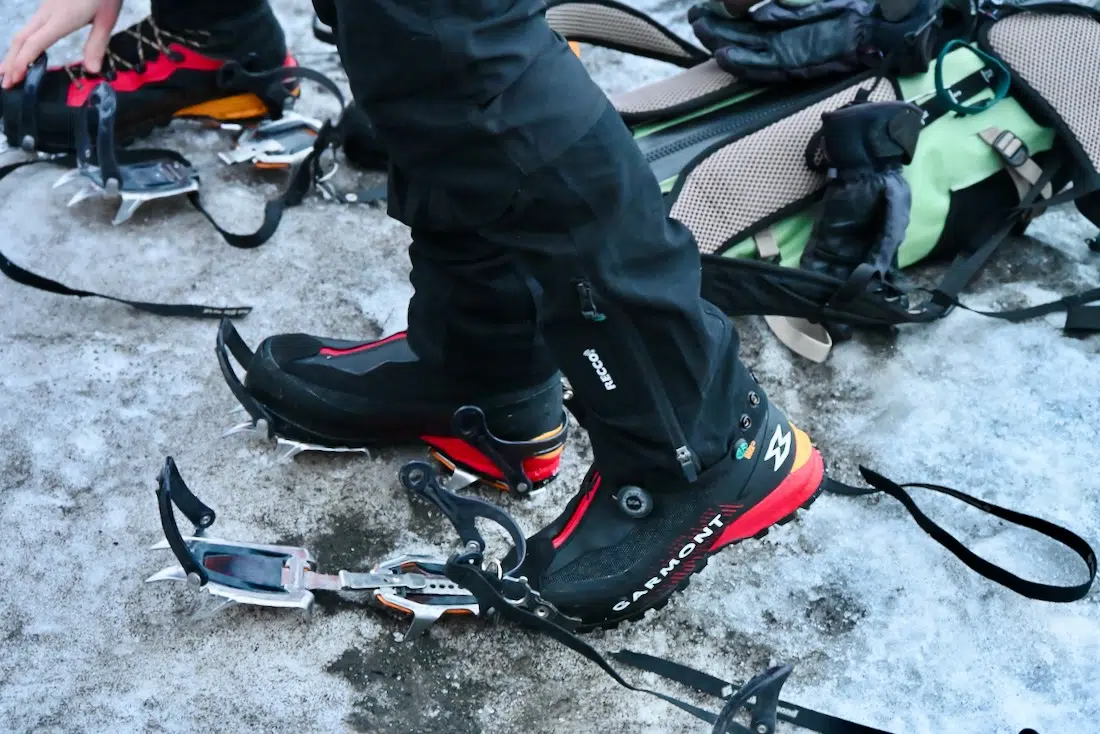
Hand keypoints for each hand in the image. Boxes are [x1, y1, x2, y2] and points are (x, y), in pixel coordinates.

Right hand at [1, 0, 123, 88]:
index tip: (14, 78)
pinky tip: (24, 53)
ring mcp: (46, 9)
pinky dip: (22, 43)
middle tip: (5, 82)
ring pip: (23, 32)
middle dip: (11, 61)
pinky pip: (30, 27)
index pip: (35, 43)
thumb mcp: (106, 19)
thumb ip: (97, 45)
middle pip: (22, 39)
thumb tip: (92, 71)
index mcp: (61, 18)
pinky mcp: (49, 7)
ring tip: (7, 71)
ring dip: (14, 52)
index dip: (22, 61)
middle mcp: (48, 14)